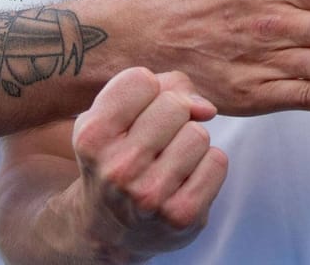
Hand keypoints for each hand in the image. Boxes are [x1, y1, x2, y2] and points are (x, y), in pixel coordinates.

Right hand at [67, 68, 226, 259]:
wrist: (110, 229)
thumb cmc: (117, 157)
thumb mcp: (113, 117)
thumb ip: (159, 88)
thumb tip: (206, 108)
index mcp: (92, 137)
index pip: (141, 80)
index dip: (147, 91)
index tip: (137, 113)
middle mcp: (118, 168)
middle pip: (175, 105)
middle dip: (173, 115)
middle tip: (156, 141)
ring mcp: (150, 195)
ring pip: (198, 133)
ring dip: (190, 142)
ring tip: (169, 162)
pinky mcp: (181, 216)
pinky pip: (217, 162)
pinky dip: (206, 166)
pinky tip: (184, 180)